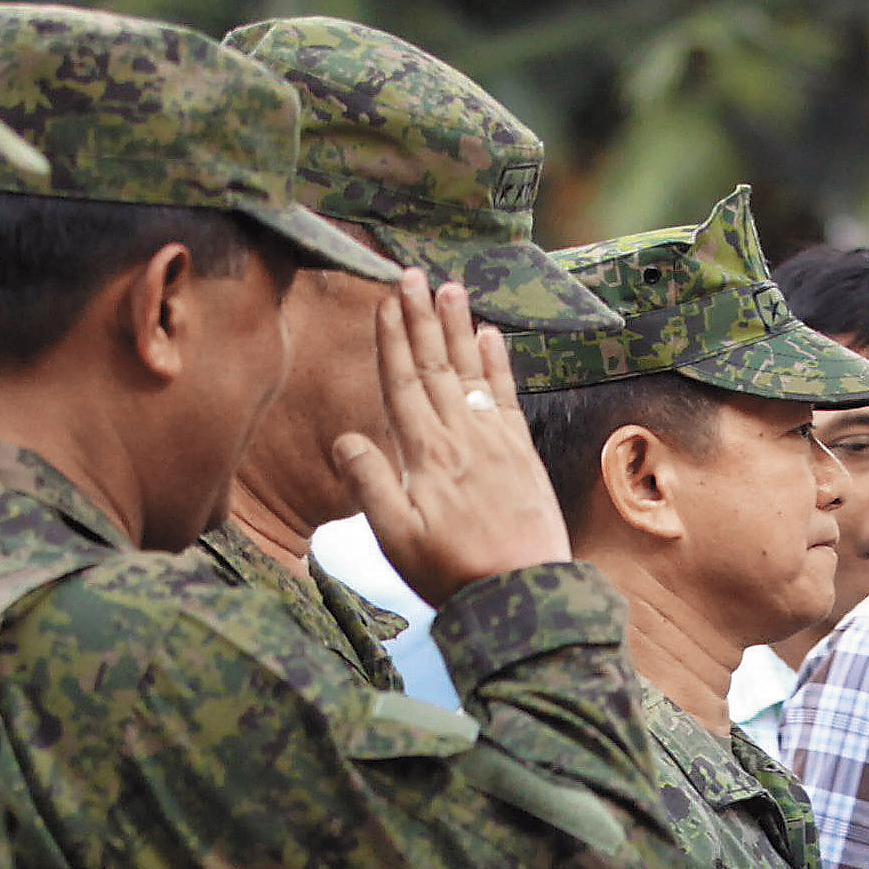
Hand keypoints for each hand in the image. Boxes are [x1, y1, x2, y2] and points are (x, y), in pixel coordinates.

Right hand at [333, 270, 569, 601]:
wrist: (523, 594)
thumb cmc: (452, 574)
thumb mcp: (396, 539)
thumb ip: (370, 486)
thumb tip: (345, 439)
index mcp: (424, 454)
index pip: (402, 383)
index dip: (391, 340)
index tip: (385, 301)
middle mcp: (461, 436)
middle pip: (435, 365)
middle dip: (421, 317)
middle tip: (411, 274)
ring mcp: (495, 441)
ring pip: (471, 371)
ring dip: (458, 328)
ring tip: (450, 287)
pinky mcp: (521, 453)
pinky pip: (506, 395)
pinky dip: (497, 363)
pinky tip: (491, 336)